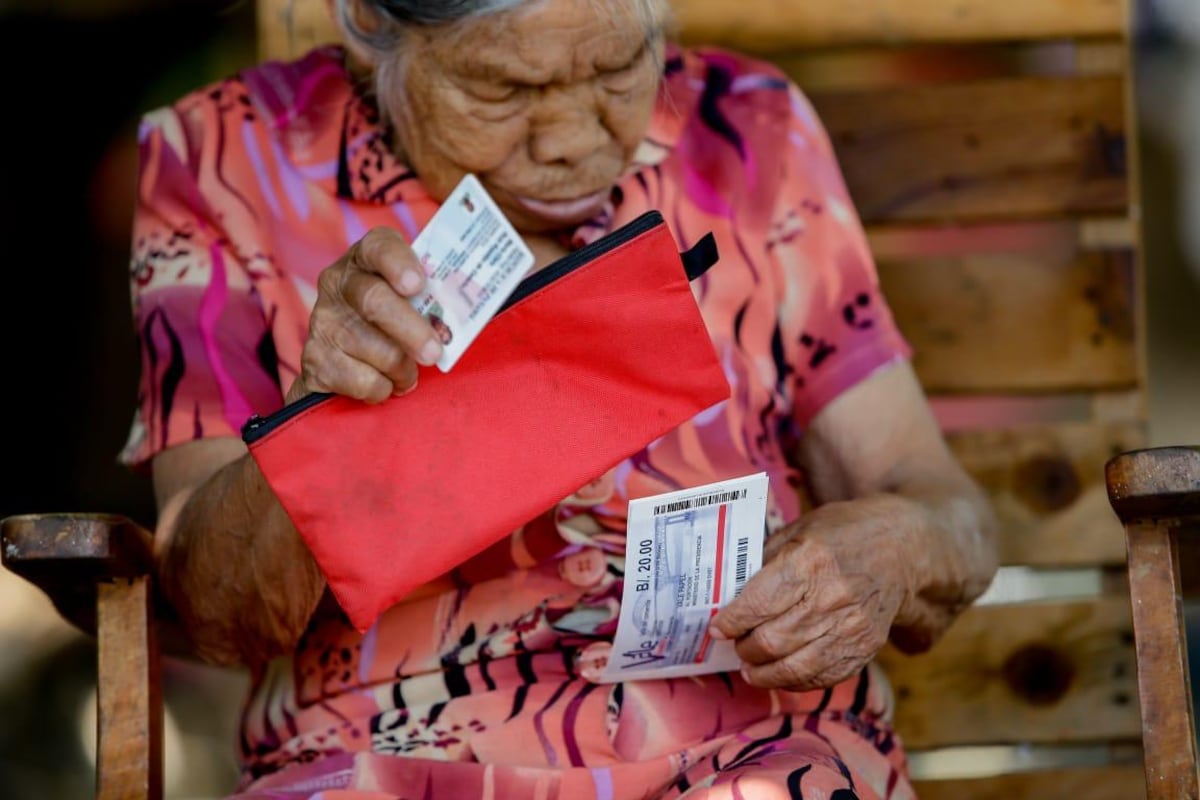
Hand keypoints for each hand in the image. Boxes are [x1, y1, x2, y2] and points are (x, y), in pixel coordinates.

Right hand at [287, 227, 442, 403]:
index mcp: (367, 258)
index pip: (380, 247)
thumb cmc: (395, 324)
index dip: (398, 263)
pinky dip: (382, 389)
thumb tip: (466, 316)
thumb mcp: (412, 301)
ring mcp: (323, 319)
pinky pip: (361, 381)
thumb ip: (432, 301)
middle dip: (412, 331)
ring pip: (375, 349)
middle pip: (375, 301)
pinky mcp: (314, 359)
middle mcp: (339, 282)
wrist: (343, 362)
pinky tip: (383, 384)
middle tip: (434, 353)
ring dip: (403, 370)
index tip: (417, 284)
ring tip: (409, 374)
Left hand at [710, 494, 918, 690]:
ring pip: (795, 666)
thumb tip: (729, 592)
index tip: (717, 627)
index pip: (760, 602)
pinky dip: (794, 681)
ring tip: (750, 667)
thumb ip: (765, 560)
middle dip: (744, 648)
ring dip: (764, 672)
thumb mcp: (801, 530)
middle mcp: (833, 596)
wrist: (903, 550)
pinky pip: (822, 677)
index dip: (733, 620)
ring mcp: (852, 626)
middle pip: (773, 639)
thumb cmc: (843, 534)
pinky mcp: (865, 648)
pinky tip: (779, 674)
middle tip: (734, 644)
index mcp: (812, 560)